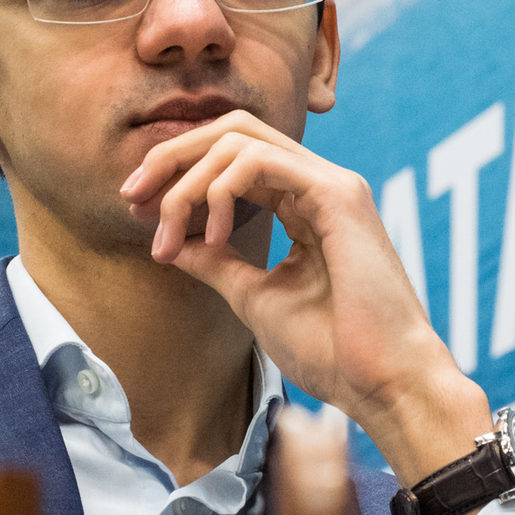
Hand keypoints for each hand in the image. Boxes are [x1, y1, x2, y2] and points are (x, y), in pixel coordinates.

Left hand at [120, 111, 491, 488]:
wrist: (383, 383)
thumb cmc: (333, 351)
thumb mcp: (255, 298)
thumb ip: (215, 264)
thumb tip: (170, 242)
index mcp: (304, 204)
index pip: (232, 157)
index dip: (176, 174)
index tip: (135, 211)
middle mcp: (319, 183)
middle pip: (231, 131)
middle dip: (171, 158)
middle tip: (131, 197)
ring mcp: (332, 183)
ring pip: (240, 139)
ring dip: (188, 181)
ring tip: (168, 233)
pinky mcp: (338, 194)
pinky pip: (261, 160)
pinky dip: (221, 189)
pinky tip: (212, 235)